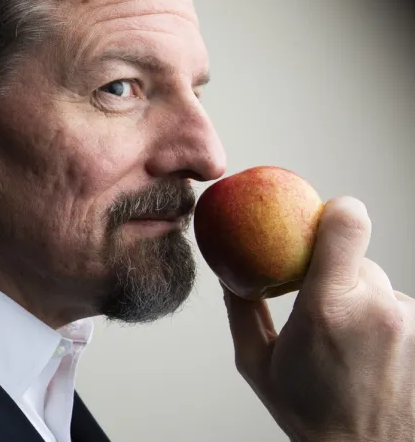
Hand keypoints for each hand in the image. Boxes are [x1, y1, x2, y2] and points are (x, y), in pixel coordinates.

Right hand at [223, 196, 414, 441]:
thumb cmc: (311, 415)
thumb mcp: (257, 364)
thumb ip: (241, 310)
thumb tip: (229, 273)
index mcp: (326, 308)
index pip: (347, 224)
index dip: (336, 210)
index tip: (321, 217)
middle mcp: (375, 308)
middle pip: (357, 256)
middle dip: (336, 273)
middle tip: (321, 307)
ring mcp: (407, 322)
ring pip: (379, 283)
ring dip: (361, 299)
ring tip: (348, 342)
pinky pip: (398, 306)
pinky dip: (382, 319)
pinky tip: (370, 352)